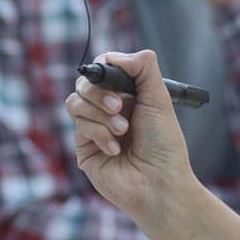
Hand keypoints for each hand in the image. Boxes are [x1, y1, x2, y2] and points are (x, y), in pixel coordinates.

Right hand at [65, 50, 196, 226]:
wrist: (160, 183)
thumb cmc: (164, 145)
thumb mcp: (159, 98)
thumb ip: (143, 68)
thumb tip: (115, 56)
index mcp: (128, 96)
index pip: (104, 69)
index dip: (106, 69)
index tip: (119, 80)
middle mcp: (108, 110)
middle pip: (85, 82)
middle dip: (101, 93)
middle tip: (121, 108)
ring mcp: (94, 128)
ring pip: (76, 101)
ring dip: (100, 114)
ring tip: (122, 131)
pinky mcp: (84, 148)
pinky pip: (79, 125)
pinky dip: (99, 133)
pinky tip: (116, 149)